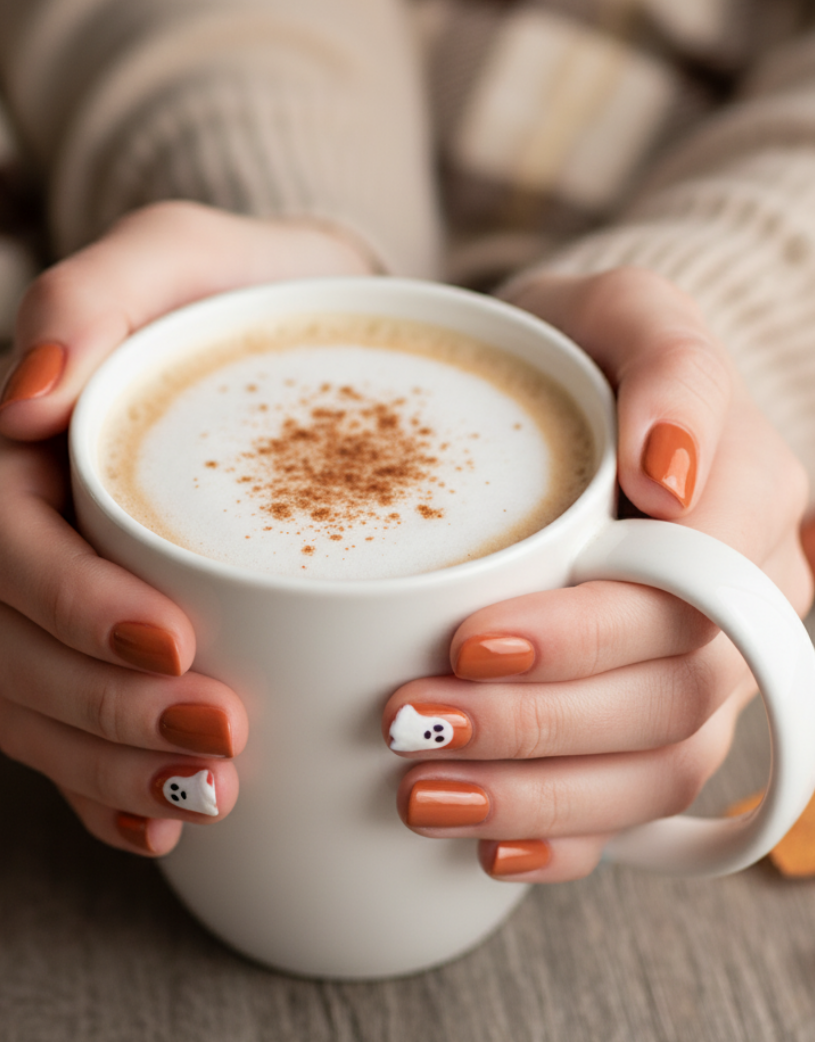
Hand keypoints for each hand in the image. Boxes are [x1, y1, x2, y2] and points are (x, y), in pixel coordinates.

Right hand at [0, 201, 373, 854]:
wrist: (313, 328)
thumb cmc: (250, 286)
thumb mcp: (182, 251)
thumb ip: (94, 291)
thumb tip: (25, 400)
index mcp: (27, 443)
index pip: (6, 540)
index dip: (69, 604)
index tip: (171, 640)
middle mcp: (32, 526)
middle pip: (11, 643)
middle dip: (103, 707)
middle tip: (218, 736)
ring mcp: (65, 593)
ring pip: (35, 705)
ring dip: (108, 766)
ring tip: (208, 795)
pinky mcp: (113, 638)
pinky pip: (76, 735)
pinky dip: (110, 792)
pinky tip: (167, 823)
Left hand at [382, 268, 812, 881]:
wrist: (557, 392)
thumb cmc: (579, 349)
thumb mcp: (620, 311)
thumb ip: (667, 360)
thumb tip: (672, 470)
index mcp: (751, 500)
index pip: (696, 592)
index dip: (589, 633)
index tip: (469, 637)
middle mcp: (746, 597)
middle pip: (671, 693)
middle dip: (536, 720)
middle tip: (409, 719)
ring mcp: (704, 666)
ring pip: (658, 766)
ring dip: (540, 795)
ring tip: (420, 792)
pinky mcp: (650, 714)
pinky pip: (638, 806)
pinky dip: (568, 838)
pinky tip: (490, 850)